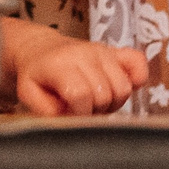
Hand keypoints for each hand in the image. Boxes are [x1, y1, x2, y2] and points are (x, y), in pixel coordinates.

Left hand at [15, 39, 146, 116]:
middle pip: (105, 95)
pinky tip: (119, 88)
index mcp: (60, 65)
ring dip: (113, 102)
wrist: (40, 48)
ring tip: (96, 101)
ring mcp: (102, 51)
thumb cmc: (36, 75)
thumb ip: (47, 111)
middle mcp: (84, 54)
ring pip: (123, 87)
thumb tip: (72, 120)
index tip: (72, 115)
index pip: (82, 95)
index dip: (80, 113)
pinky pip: (138, 62)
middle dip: (95, 110)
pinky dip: (136, 79)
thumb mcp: (29, 94)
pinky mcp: (115, 51)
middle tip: (82, 109)